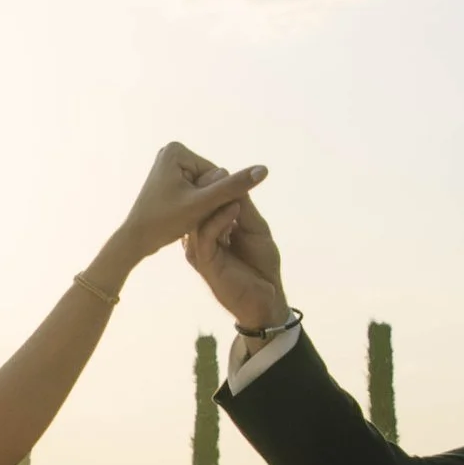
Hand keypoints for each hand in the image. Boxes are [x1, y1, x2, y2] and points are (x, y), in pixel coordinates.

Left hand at [109, 144, 267, 274]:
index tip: (195, 211)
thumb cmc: (164, 222)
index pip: (217, 174)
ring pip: (206, 189)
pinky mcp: (171, 179)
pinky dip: (195, 207)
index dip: (214, 197)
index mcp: (178, 151)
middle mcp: (173, 152)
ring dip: (204, 207)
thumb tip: (264, 170)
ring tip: (186, 219)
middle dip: (207, 201)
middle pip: (211, 179)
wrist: (136, 240)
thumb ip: (233, 187)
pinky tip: (184, 218)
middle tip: (189, 217)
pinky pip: (196, 192)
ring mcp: (171, 165)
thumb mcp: (203, 204)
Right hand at [184, 180, 288, 336]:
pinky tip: (233, 206)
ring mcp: (200, 250)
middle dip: (207, 188)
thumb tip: (235, 180)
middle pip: (197, 208)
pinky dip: (219, 219)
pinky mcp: (205, 262)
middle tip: (218, 169)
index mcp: (211, 228)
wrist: (266, 297)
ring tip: (225, 182)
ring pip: (198, 219)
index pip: (206, 202)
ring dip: (213, 199)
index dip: (212, 185)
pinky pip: (206, 236)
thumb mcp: (254, 228)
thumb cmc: (261, 264)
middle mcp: (201, 237)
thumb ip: (243, 207)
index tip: (221, 167)